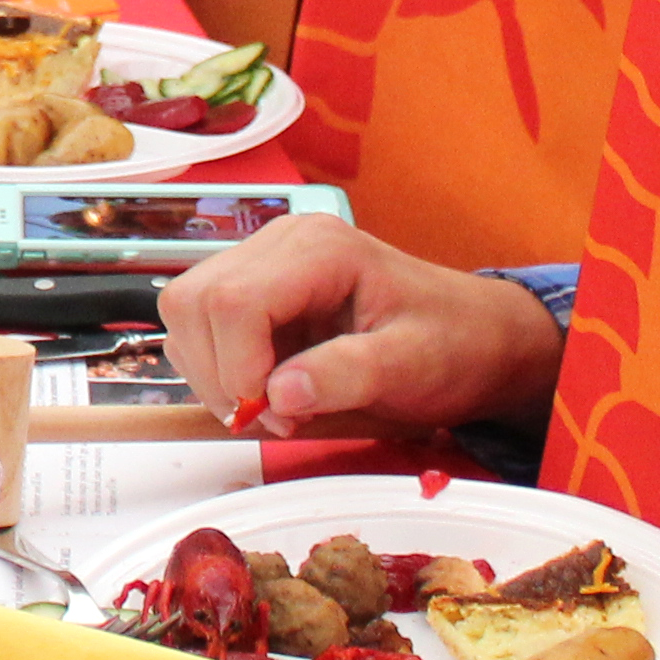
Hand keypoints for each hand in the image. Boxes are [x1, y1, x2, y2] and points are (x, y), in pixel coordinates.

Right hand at [156, 214, 565, 437]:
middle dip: (219, 374)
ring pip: (185, 315)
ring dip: (213, 375)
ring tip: (273, 404)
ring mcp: (261, 263)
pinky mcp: (253, 291)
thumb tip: (279, 394)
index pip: (234, 301)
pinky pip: (200, 329)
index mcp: (319, 248)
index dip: (238, 369)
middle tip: (272, 415)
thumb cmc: (453, 343)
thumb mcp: (412, 364)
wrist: (475, 337)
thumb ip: (348, 375)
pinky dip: (217, 370)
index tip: (276, 415)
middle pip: (194, 302)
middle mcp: (280, 243)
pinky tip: (266, 388)